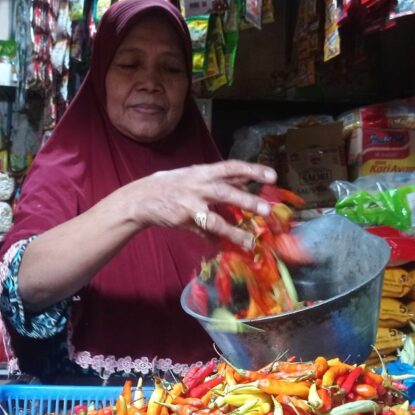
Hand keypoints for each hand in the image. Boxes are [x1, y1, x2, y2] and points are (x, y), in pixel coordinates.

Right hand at [118, 160, 277, 247]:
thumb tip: (245, 182)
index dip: (252, 170)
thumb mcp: (193, 175)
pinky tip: (227, 248)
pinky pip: (203, 233)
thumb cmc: (171, 185)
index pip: (231, 167)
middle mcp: (198, 186)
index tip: (273, 176)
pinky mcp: (184, 221)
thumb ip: (219, 179)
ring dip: (234, 231)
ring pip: (216, 219)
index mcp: (202, 172)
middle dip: (247, 201)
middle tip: (267, 210)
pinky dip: (216, 241)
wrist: (141, 198)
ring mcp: (190, 205)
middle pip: (226, 192)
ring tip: (250, 240)